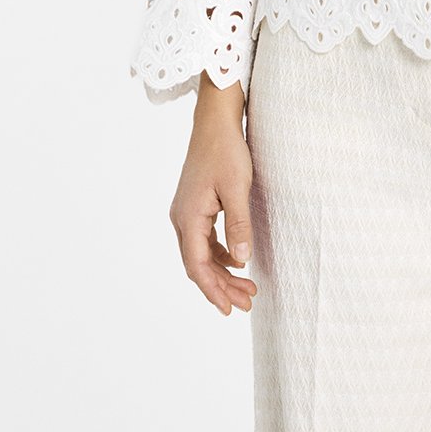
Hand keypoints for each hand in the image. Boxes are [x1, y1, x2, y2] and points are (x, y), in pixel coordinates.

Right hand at [169, 74, 258, 314]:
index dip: (213, 290)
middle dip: (222, 286)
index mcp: (188, 218)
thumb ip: (239, 224)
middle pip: (199, 264)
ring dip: (223, 272)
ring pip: (202, 254)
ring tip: (247, 288)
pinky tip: (238, 261)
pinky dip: (221, 255)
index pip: (197, 266)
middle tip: (247, 303)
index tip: (228, 309)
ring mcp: (187, 212)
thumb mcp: (237, 188)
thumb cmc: (226, 151)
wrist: (215, 122)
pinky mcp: (195, 206)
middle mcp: (182, 219)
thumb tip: (242, 260)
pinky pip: (204, 240)